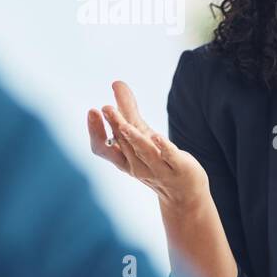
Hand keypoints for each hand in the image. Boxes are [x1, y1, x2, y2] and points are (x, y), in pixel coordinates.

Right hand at [86, 80, 209, 215]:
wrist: (184, 193)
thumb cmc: (158, 161)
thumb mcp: (141, 136)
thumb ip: (128, 110)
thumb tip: (116, 83)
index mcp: (124, 160)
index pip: (103, 149)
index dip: (96, 131)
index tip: (92, 111)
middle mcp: (137, 166)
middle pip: (123, 146)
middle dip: (114, 127)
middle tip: (105, 108)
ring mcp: (158, 169)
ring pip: (143, 152)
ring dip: (133, 138)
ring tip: (124, 123)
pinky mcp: (179, 168)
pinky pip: (169, 158)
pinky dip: (163, 148)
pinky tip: (157, 137)